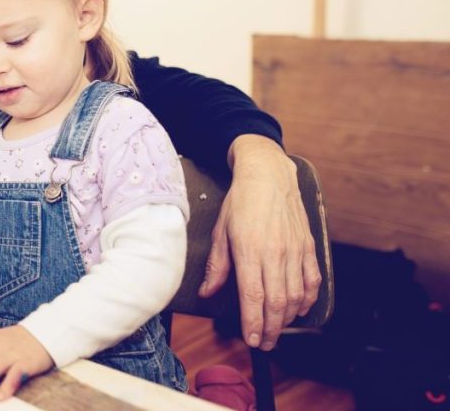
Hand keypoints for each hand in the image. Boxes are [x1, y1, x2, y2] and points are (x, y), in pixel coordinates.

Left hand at [200, 135, 321, 350]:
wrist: (268, 176)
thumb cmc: (241, 202)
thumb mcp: (220, 231)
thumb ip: (216, 266)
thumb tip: (207, 293)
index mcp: (250, 250)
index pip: (253, 297)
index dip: (253, 323)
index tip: (250, 340)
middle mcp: (275, 253)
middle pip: (276, 303)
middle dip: (270, 329)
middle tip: (263, 343)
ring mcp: (295, 251)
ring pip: (296, 296)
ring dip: (287, 319)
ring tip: (276, 329)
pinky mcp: (308, 246)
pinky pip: (313, 280)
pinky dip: (308, 300)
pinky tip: (299, 310)